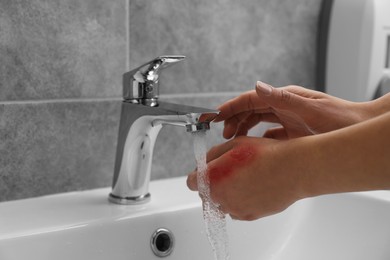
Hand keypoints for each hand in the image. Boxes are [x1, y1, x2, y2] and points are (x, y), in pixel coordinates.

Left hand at [187, 136, 303, 220]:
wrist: (292, 169)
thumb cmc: (265, 154)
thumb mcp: (234, 144)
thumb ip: (213, 154)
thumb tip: (204, 162)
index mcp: (212, 177)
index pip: (191, 182)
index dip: (198, 175)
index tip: (206, 171)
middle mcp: (220, 197)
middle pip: (205, 194)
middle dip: (212, 184)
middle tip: (227, 172)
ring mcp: (234, 209)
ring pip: (221, 204)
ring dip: (226, 194)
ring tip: (243, 179)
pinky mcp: (249, 216)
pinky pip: (236, 211)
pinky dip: (239, 202)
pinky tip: (251, 189)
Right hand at [216, 81, 369, 138]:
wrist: (359, 130)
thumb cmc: (341, 119)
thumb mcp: (310, 109)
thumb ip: (283, 99)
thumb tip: (258, 86)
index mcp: (285, 98)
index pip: (251, 99)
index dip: (231, 106)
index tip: (215, 115)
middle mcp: (284, 107)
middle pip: (250, 110)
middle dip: (233, 118)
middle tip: (220, 132)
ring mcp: (288, 120)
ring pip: (257, 122)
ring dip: (242, 128)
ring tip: (231, 140)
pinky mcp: (293, 133)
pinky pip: (269, 134)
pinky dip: (257, 139)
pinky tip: (252, 147)